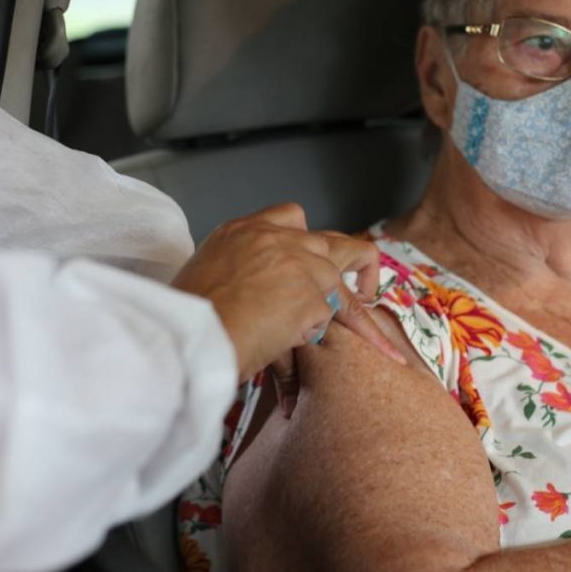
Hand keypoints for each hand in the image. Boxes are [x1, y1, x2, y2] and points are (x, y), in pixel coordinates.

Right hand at [171, 203, 404, 408]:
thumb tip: (246, 293)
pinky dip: (368, 335)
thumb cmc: (186, 319)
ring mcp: (301, 262)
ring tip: (379, 341)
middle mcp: (276, 238)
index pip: (292, 217)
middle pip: (334, 240)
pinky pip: (350, 315)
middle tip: (363, 291)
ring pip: (349, 272)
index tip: (317, 263)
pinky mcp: (316, 294)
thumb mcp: (202, 276)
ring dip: (360, 307)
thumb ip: (234, 272)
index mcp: (243, 231)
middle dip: (357, 265)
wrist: (188, 334)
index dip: (311, 243)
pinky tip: (384, 353)